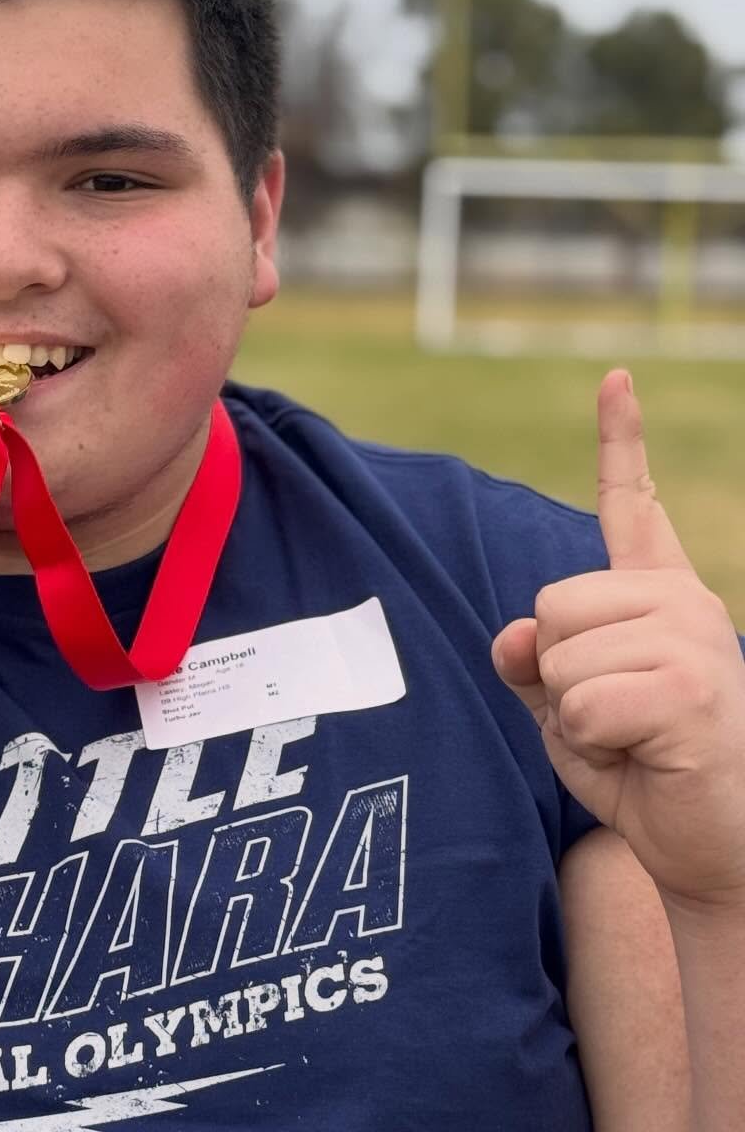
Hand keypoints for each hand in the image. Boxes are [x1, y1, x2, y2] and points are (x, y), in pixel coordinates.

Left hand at [492, 369, 744, 908]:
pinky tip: (643, 755)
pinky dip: (589, 742)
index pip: (630, 504)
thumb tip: (517, 635)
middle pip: (549, 606)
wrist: (706, 845)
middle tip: (613, 715)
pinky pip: (580, 702)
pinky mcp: (692, 689)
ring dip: (573, 712)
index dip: (620, 439)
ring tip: (629, 736)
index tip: (615, 378)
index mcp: (656, 593)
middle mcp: (682, 601)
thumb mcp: (566, 705)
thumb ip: (534, 659)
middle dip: (556, 673)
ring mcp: (694, 639)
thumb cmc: (638, 767)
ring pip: (559, 655)